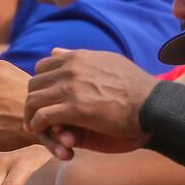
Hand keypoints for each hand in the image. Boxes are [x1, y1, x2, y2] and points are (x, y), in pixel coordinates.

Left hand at [25, 49, 156, 157]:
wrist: (152, 104)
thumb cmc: (135, 86)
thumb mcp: (107, 62)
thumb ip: (79, 58)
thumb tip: (55, 50)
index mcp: (78, 57)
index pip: (42, 67)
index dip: (42, 84)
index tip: (48, 99)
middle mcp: (71, 69)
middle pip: (33, 84)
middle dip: (35, 101)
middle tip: (40, 116)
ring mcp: (71, 88)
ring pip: (33, 101)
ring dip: (32, 116)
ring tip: (39, 127)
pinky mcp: (75, 110)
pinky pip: (42, 118)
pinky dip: (38, 128)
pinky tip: (45, 134)